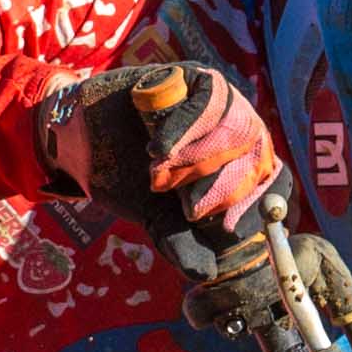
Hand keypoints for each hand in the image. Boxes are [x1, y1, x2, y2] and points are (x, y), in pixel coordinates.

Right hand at [32, 61, 285, 261]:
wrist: (78, 142)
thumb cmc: (123, 176)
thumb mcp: (155, 216)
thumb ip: (180, 243)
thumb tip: (207, 274)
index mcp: (237, 165)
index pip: (274, 180)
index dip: (264, 203)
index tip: (236, 226)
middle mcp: (234, 130)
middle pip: (257, 155)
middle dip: (224, 189)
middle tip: (188, 209)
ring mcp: (217, 101)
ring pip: (236, 128)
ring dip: (201, 160)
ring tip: (161, 178)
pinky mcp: (191, 77)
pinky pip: (207, 99)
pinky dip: (183, 128)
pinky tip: (156, 150)